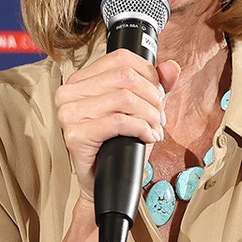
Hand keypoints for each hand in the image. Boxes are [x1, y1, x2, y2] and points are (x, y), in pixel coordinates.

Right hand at [55, 50, 179, 199]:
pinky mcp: (75, 134)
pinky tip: (148, 137)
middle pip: (125, 77)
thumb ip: (156, 85)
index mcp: (80, 80)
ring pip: (124, 98)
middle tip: (159, 117)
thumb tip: (172, 66)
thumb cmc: (118, 146)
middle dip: (152, 97)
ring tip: (155, 128)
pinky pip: (119, 121)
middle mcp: (69, 92)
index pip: (121, 58)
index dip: (149, 74)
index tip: (158, 95)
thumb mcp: (140, 109)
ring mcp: (69, 113)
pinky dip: (142, 128)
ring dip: (149, 115)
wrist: (103, 183)